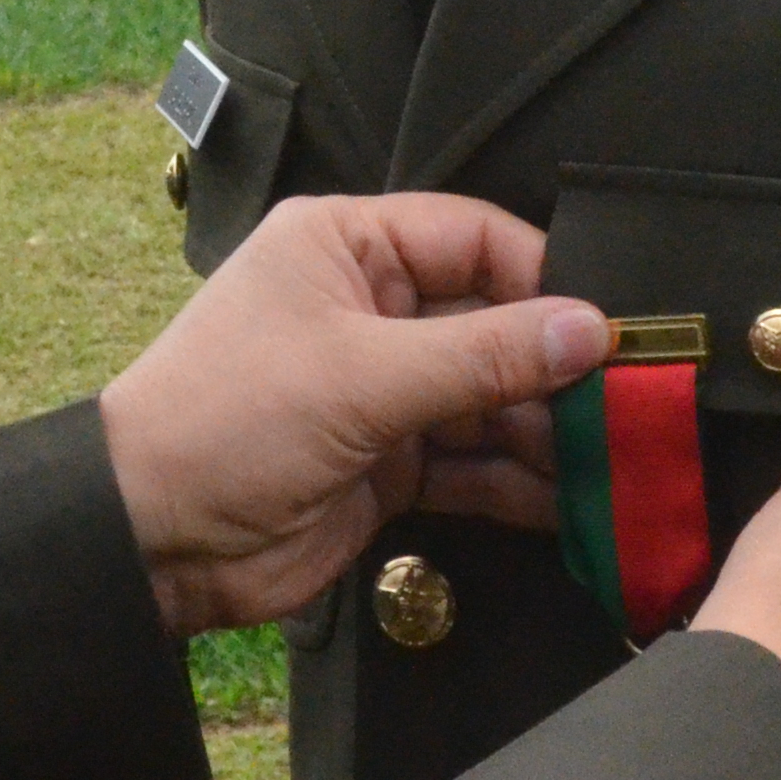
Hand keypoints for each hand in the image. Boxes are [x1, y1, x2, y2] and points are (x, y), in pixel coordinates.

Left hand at [97, 193, 603, 637]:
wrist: (149, 540)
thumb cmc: (226, 422)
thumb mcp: (361, 377)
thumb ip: (481, 355)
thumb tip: (588, 330)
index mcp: (345, 248)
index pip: (473, 238)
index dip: (544, 278)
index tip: (612, 325)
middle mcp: (368, 308)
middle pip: (493, 323)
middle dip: (557, 366)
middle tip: (632, 403)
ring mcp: (381, 390)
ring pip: (492, 399)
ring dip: (550, 432)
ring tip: (615, 461)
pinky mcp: (389, 464)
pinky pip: (473, 464)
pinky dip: (519, 484)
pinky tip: (573, 504)